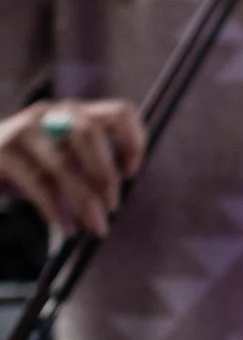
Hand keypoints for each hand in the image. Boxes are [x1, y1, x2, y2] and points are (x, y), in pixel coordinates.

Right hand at [0, 100, 145, 235]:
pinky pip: (37, 184)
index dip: (133, 142)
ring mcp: (23, 131)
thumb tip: (115, 196)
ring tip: (95, 227)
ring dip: (84, 200)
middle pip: (90, 133)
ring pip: (63, 164)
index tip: (130, 174)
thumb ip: (90, 165)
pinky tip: (66, 227)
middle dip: (105, 174)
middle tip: (113, 207)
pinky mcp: (2, 154)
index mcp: (75, 112)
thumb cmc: (29, 167)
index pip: (119, 113)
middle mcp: (51, 113)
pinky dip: (56, 210)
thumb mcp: (63, 158)